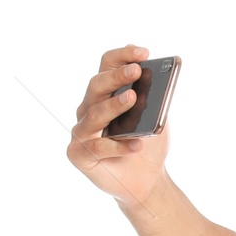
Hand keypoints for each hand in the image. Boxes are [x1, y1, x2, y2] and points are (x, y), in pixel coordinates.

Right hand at [67, 45, 168, 210]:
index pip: (106, 66)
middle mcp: (88, 108)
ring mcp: (81, 131)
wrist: (146, 183)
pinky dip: (119, 146)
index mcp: (105, 95)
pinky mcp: (79, 154)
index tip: (144, 53)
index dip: (123, 56)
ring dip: (114, 106)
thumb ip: (153, 102)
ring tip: (133, 99)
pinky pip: (98, 147)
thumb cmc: (147, 147)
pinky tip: (138, 144)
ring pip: (95, 114)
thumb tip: (156, 82)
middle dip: (116, 76)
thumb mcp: (155, 121)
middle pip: (97, 86)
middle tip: (136, 70)